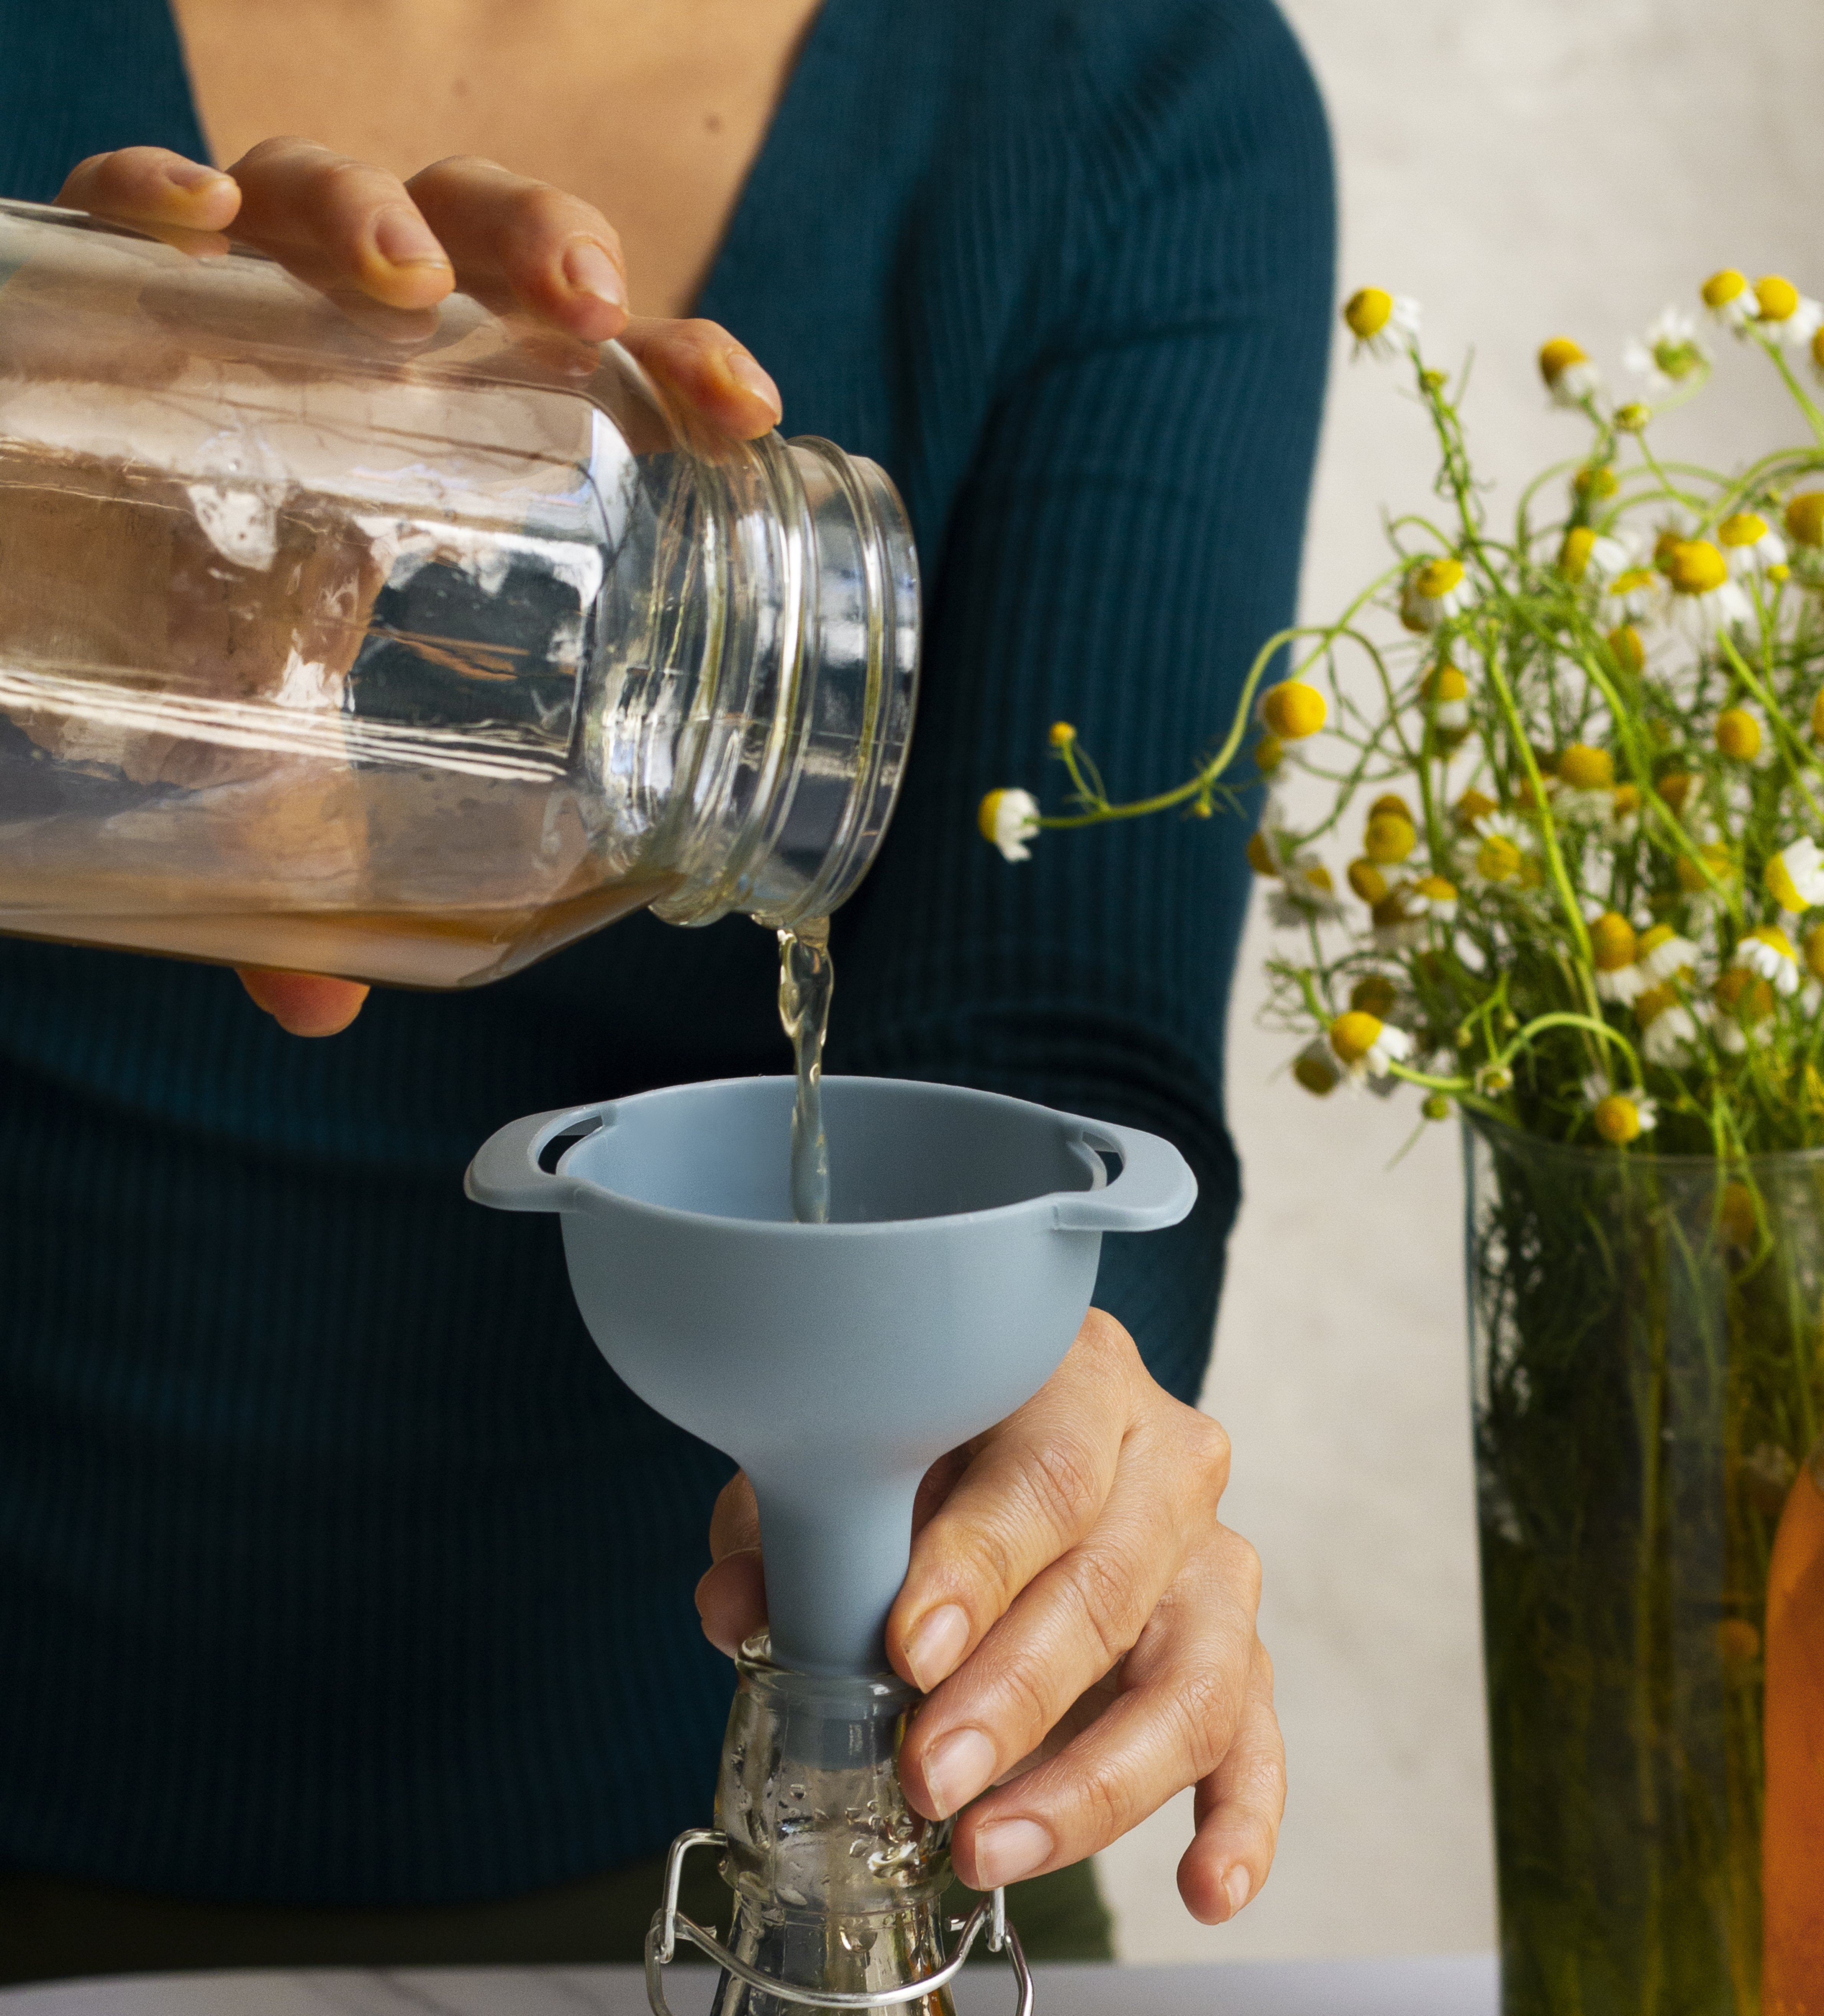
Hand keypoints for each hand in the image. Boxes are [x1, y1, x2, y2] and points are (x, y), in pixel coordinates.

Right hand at [55, 140, 782, 1039]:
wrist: (27, 558)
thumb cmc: (187, 634)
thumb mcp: (272, 758)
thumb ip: (308, 864)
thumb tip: (315, 1009)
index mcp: (450, 428)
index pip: (592, 366)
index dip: (678, 365)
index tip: (745, 410)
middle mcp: (354, 341)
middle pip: (478, 241)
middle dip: (541, 244)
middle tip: (584, 310)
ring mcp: (234, 299)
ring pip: (326, 192)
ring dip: (375, 212)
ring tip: (406, 283)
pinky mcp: (105, 277)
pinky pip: (127, 202)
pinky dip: (154, 192)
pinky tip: (191, 223)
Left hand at [697, 1311, 1284, 1923]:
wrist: (993, 1448)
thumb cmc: (921, 1454)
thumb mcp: (842, 1468)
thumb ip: (796, 1531)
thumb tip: (738, 1610)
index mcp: (1076, 1384)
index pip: (1046, 1476)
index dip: (979, 1568)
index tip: (910, 1650)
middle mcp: (1167, 1465)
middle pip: (1112, 1586)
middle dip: (1014, 1698)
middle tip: (929, 1778)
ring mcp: (1212, 1566)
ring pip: (1193, 1683)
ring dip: (1090, 1787)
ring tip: (987, 1853)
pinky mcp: (1235, 1654)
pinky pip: (1254, 1744)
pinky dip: (1240, 1824)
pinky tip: (1205, 1891)